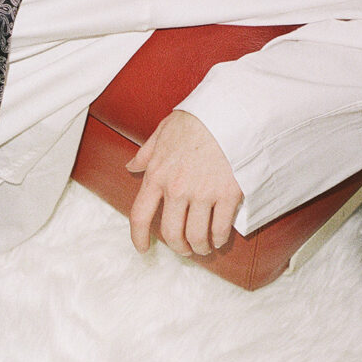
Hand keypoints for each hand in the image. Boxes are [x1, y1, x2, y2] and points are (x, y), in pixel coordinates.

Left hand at [126, 110, 243, 256]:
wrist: (230, 112)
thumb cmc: (197, 119)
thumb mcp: (162, 132)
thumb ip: (146, 153)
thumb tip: (131, 166)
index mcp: (157, 175)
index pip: (140, 215)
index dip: (138, 237)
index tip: (142, 249)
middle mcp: (177, 189)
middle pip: (171, 233)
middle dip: (177, 247)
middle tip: (184, 250)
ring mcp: (203, 194)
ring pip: (197, 235)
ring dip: (199, 248)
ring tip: (203, 248)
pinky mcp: (228, 194)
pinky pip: (220, 228)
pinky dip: (219, 239)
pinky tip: (219, 239)